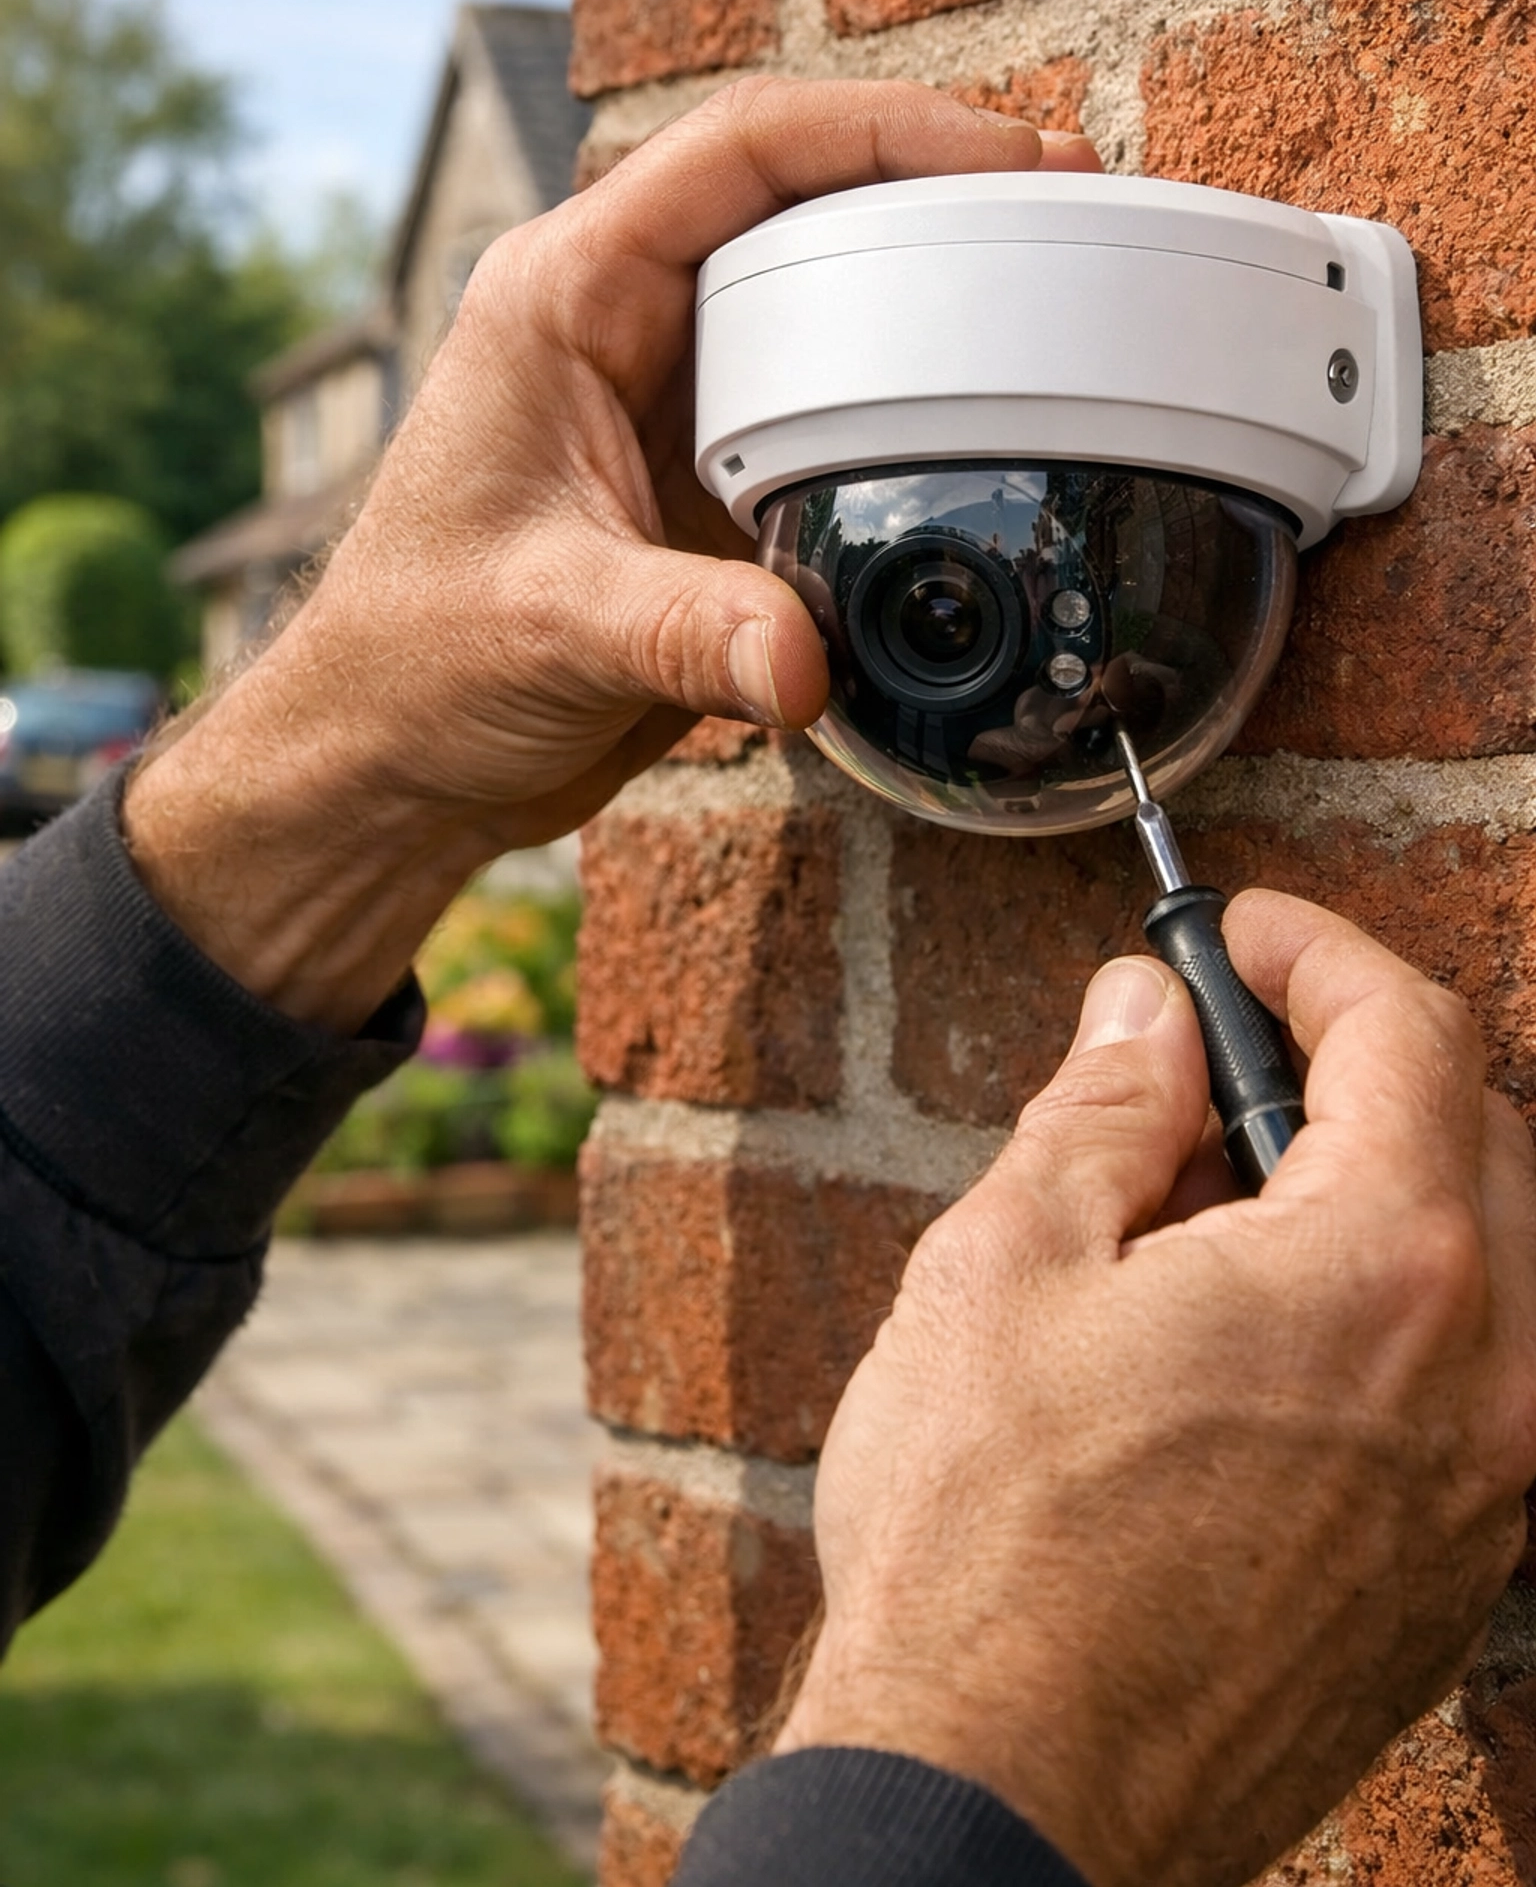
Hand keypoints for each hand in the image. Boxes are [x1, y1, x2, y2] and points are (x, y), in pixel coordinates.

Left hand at [124, 78, 1098, 1026]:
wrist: (391, 758)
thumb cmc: (416, 659)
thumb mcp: (555, 627)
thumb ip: (689, 635)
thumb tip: (808, 664)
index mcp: (566, 293)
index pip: (740, 151)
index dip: (886, 130)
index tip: (1009, 152)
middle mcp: (623, 323)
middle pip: (803, 199)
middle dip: (940, 190)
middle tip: (1073, 210)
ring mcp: (672, 401)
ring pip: (825, 299)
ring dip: (932, 290)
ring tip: (1060, 296)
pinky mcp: (707, 482)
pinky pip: (829, 409)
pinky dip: (908, 405)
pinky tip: (987, 423)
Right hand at [777, 893, 1535, 1886]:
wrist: (999, 1805)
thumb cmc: (985, 1538)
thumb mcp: (1008, 1264)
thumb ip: (1105, 1108)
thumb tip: (1148, 1013)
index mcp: (1388, 1270)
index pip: (1409, 1031)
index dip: (1315, 952)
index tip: (1238, 933)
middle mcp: (1488, 1380)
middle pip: (1477, 1134)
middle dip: (1356, 1062)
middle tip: (1215, 1058)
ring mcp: (1484, 1498)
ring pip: (1489, 1267)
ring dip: (1374, 1191)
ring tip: (1204, 1209)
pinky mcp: (1448, 1584)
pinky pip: (1468, 1389)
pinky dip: (1386, 1314)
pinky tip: (1238, 1340)